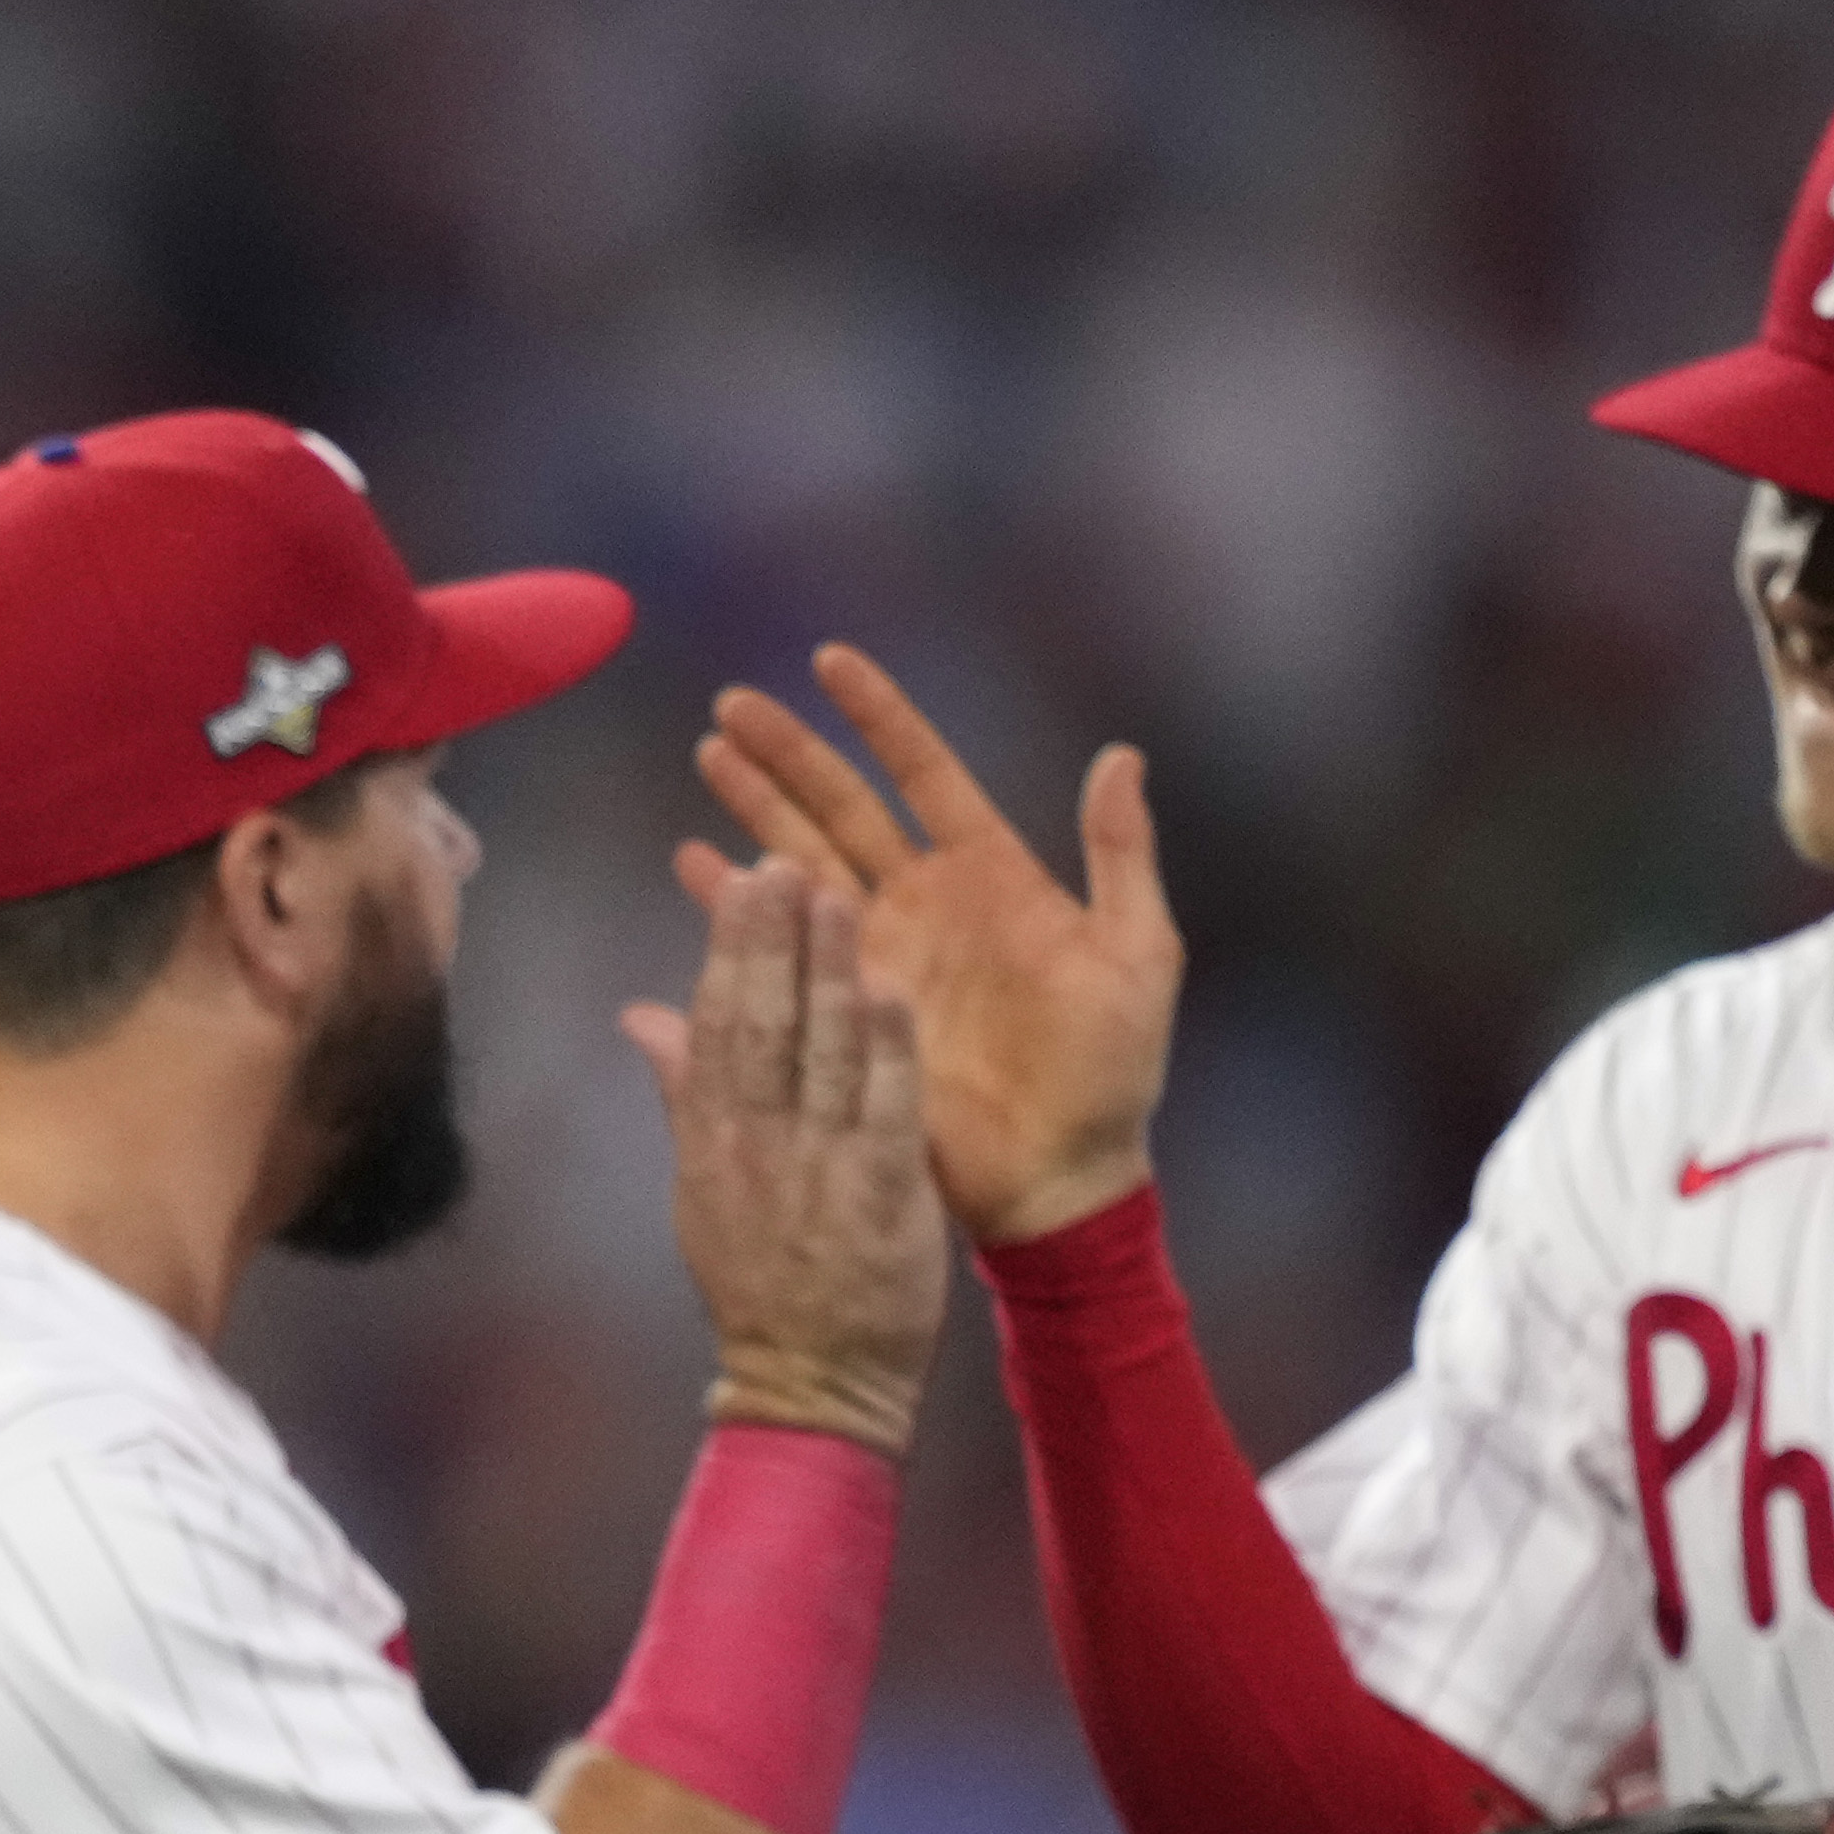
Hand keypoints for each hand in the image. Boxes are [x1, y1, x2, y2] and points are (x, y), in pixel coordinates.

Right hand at [622, 851, 947, 1448]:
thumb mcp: (701, 1189)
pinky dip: (887, 1050)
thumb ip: (682, 1093)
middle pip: (758, 1025)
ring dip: (827, 971)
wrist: (812, 1383)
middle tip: (782, 858)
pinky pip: (884, 1110)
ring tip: (838, 894)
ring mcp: (818, 1169)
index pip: (714, 1024)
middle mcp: (755, 1146)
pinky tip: (892, 990)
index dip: (727, 947)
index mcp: (710, 1139)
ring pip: (819, 1054)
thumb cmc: (762, 1283)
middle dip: (768, 939)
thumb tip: (639, 1014)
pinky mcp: (881, 1196)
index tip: (742, 876)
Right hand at [688, 646, 1179, 1245]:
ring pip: (801, 862)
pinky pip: (782, 947)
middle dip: (787, 753)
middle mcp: (923, 901)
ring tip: (708, 757)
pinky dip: (735, 907)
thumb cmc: (1113, 1068)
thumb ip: (1121, 855)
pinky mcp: (845, 1009)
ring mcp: (878, 954)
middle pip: (841, 806)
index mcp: (991, 873)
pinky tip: (695, 865)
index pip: (922, 773)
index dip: (878, 717)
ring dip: (753, 809)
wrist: (1061, 1172)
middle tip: (731, 706)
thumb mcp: (1138, 952)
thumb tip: (1121, 755)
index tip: (829, 662)